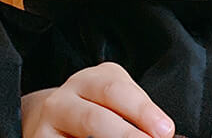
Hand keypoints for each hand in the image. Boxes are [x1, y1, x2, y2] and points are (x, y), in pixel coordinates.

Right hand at [21, 62, 174, 137]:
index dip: (143, 111)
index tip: (165, 131)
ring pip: (80, 137)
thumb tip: (162, 134)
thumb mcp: (112, 101)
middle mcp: (65, 97)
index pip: (117, 91)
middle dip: (126, 135)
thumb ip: (134, 113)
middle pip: (95, 118)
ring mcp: (48, 123)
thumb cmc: (93, 109)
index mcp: (91, 80)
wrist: (45, 119)